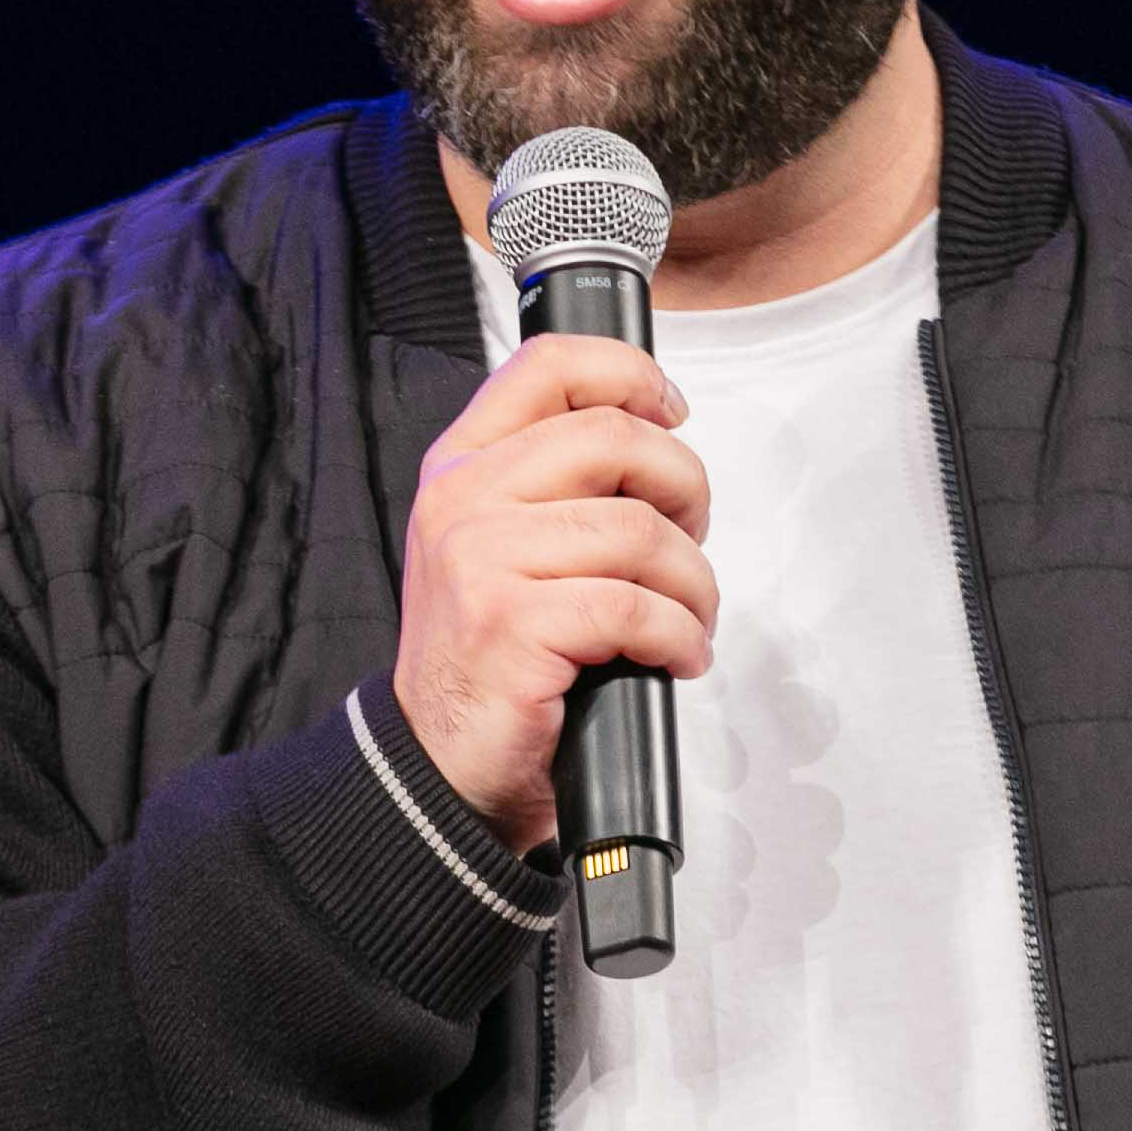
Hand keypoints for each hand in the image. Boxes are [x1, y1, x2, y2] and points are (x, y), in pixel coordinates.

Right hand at [394, 331, 714, 849]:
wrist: (438, 765)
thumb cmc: (491, 658)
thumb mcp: (502, 545)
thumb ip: (557, 484)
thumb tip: (660, 442)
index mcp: (463, 463)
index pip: (549, 365)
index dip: (632, 375)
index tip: (673, 414)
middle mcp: (463, 499)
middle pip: (614, 438)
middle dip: (685, 489)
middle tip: (691, 541)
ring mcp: (482, 560)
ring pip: (639, 531)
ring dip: (693, 584)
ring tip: (689, 619)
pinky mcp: (512, 624)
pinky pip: (636, 608)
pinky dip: (681, 637)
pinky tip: (677, 657)